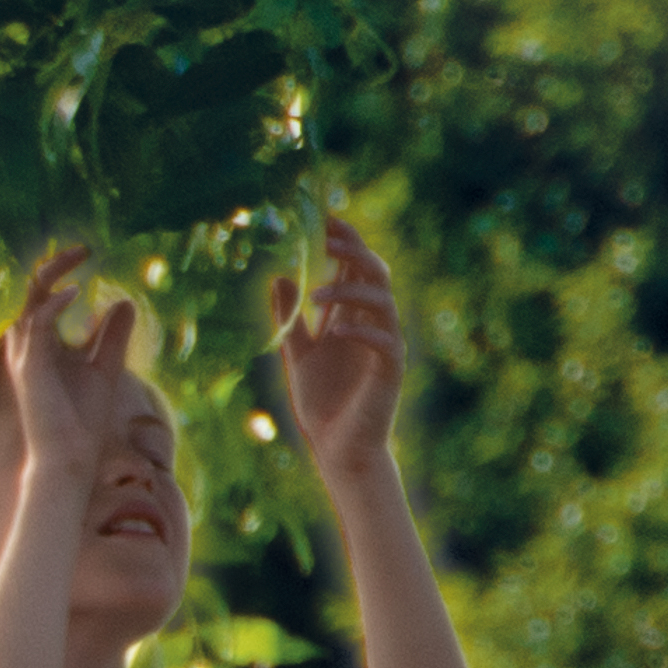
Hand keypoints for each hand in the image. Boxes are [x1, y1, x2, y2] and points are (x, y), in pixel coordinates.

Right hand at [0, 243, 137, 494]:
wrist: (69, 457)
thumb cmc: (82, 420)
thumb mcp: (106, 367)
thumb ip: (112, 337)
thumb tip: (125, 303)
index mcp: (43, 342)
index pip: (44, 295)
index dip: (62, 271)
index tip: (87, 254)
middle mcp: (29, 344)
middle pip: (32, 290)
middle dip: (54, 264)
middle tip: (84, 249)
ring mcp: (26, 354)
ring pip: (30, 301)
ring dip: (52, 275)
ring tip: (78, 258)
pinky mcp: (30, 366)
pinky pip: (35, 323)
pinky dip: (53, 304)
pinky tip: (76, 294)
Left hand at [269, 210, 407, 489]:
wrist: (338, 449)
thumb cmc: (321, 402)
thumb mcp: (296, 352)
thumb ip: (290, 317)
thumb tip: (278, 277)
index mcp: (352, 316)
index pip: (355, 268)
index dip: (345, 242)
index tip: (324, 218)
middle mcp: (373, 325)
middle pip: (376, 273)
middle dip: (354, 252)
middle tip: (327, 240)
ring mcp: (384, 346)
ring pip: (383, 302)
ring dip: (350, 292)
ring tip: (314, 296)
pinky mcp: (390, 372)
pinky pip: (384, 343)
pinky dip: (360, 332)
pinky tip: (334, 332)